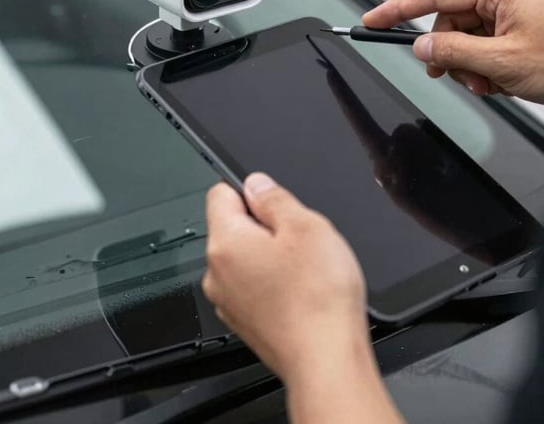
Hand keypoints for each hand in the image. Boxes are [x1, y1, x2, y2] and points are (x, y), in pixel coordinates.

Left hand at [202, 174, 370, 384]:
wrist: (326, 360)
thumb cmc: (318, 298)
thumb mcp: (306, 225)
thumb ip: (274, 197)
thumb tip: (256, 183)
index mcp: (225, 243)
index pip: (220, 193)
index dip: (251, 190)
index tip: (274, 202)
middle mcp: (217, 273)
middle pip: (233, 226)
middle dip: (265, 225)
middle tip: (299, 239)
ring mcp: (228, 301)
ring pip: (245, 257)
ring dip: (271, 255)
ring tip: (303, 269)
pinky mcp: (244, 321)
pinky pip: (253, 286)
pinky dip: (273, 282)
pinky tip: (300, 291)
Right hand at [363, 0, 543, 113]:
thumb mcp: (503, 63)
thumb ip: (454, 53)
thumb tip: (422, 47)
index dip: (398, 9)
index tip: (372, 21)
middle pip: (450, 22)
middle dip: (451, 54)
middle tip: (459, 77)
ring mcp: (514, 11)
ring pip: (466, 38)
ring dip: (471, 67)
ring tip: (493, 84)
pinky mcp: (521, 28)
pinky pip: (485, 46)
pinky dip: (487, 67)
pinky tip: (505, 82)